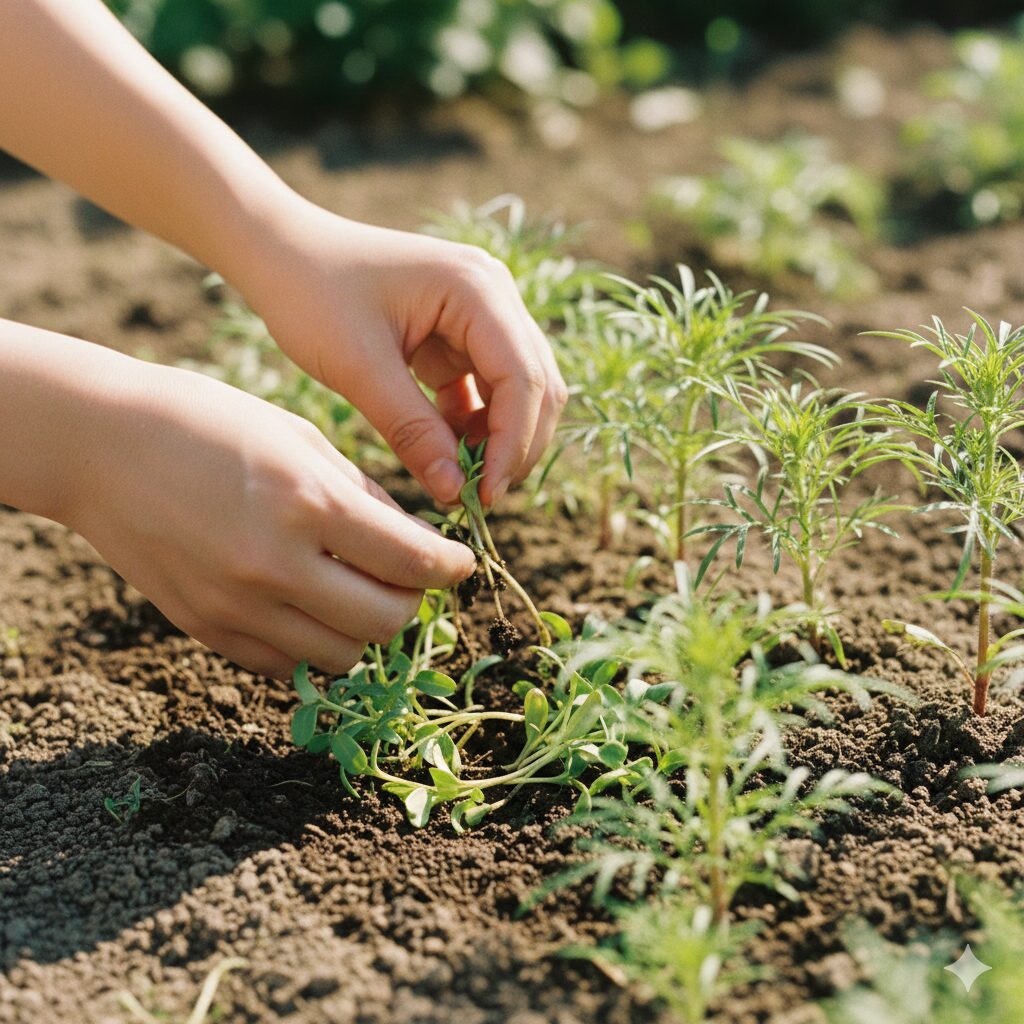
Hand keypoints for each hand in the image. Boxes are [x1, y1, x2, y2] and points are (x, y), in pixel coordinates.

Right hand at [69, 360, 475, 677]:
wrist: (102, 447)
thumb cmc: (207, 423)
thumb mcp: (298, 438)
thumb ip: (362, 496)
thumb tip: (414, 541)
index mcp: (308, 503)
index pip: (410, 562)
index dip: (450, 568)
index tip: (459, 564)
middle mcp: (276, 565)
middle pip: (384, 623)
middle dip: (413, 604)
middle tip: (411, 580)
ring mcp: (238, 606)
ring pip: (341, 656)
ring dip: (367, 631)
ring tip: (362, 594)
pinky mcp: (207, 629)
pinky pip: (288, 666)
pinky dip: (316, 645)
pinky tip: (313, 609)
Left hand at [231, 200, 567, 506]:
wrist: (279, 252)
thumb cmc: (311, 294)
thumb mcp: (358, 368)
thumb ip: (412, 431)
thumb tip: (456, 492)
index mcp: (476, 288)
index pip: (524, 377)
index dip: (513, 442)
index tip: (486, 496)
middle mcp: (494, 294)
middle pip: (537, 385)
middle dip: (515, 446)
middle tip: (479, 498)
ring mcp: (484, 312)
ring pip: (520, 391)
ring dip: (499, 439)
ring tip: (460, 479)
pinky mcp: (463, 333)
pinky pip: (489, 389)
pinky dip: (475, 426)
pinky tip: (447, 452)